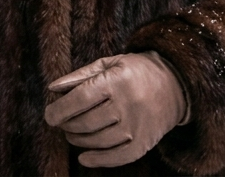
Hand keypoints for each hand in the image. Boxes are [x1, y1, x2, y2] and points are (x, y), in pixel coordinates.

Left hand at [44, 52, 187, 168]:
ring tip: (72, 133)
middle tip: (61, 123)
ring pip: (98, 141)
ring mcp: (137, 125)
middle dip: (67, 125)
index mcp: (117, 80)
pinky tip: (84, 158)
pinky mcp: (144, 142)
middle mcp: (129, 103)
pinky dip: (97, 160)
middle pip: (86, 122)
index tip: (49, 116)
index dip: (59, 110)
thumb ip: (80, 76)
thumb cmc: (135, 71)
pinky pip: (117, 157)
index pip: (80, 99)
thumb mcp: (109, 64)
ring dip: (78, 140)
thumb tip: (53, 89)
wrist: (176, 85)